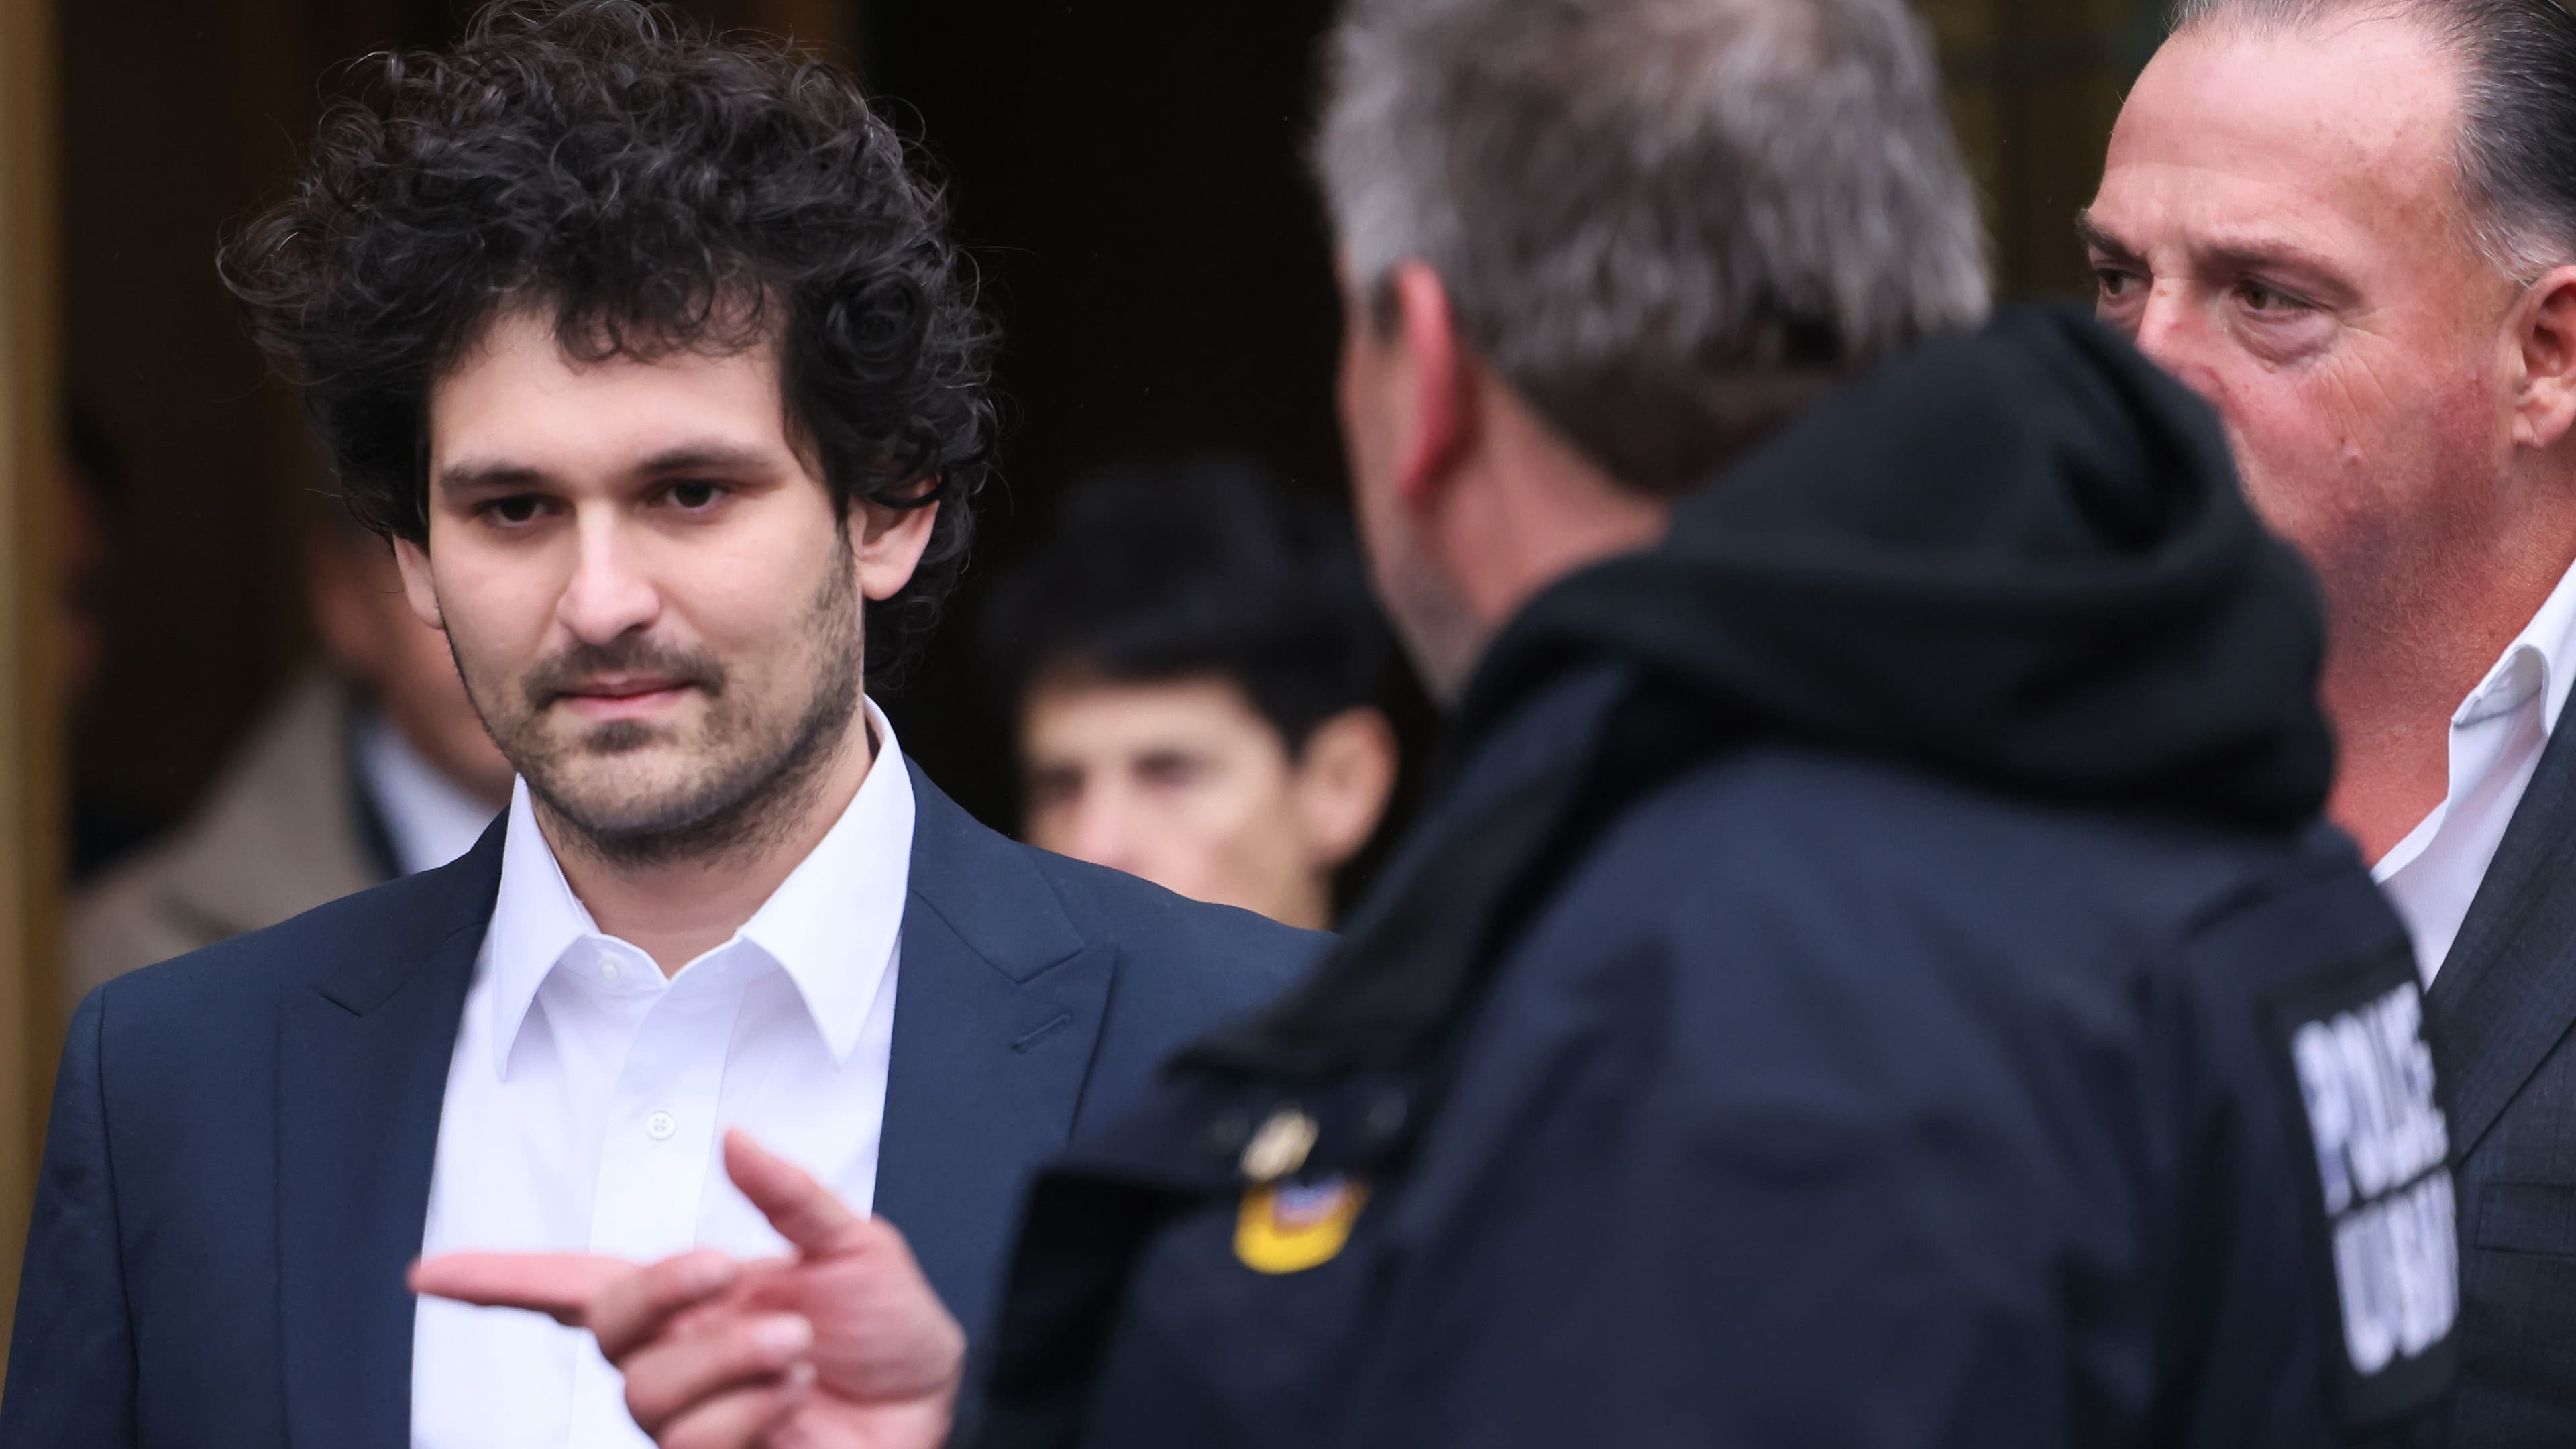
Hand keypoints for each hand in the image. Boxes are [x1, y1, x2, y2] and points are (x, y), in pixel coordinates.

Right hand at [411, 1130, 965, 1448]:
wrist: (932, 1414)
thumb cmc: (891, 1335)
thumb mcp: (857, 1246)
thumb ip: (791, 1196)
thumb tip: (734, 1138)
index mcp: (694, 1300)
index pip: (571, 1286)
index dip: (497, 1280)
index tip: (427, 1272)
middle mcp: (678, 1358)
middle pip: (607, 1326)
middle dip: (661, 1290)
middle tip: (731, 1271)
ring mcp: (692, 1419)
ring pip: (647, 1392)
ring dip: (731, 1358)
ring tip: (798, 1348)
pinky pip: (695, 1443)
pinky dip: (755, 1410)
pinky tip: (798, 1397)